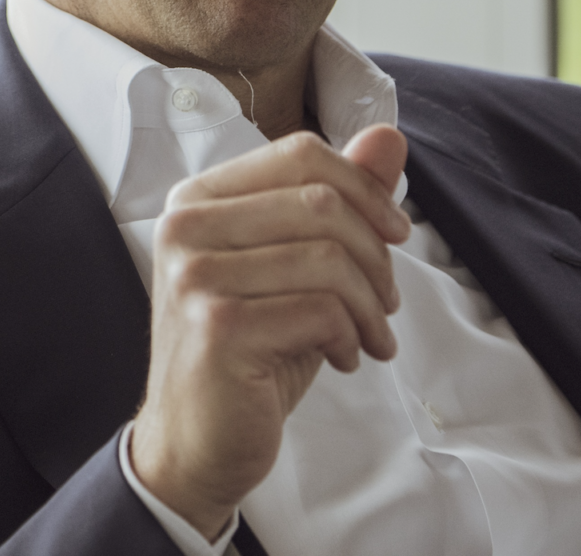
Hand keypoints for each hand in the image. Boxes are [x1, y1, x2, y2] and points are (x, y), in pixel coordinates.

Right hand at [129, 124, 410, 539]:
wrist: (193, 444)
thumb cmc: (248, 350)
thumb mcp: (295, 266)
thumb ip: (338, 198)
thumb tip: (389, 136)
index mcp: (197, 199)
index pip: (298, 154)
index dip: (363, 188)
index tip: (395, 232)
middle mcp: (186, 227)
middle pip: (320, 203)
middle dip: (375, 255)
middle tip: (384, 303)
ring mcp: (196, 276)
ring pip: (328, 258)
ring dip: (369, 305)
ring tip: (369, 336)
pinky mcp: (217, 327)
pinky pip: (320, 309)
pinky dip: (350, 336)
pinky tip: (342, 357)